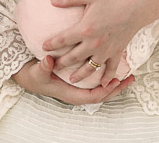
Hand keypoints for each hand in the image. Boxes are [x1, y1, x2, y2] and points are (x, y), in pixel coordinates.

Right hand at [11, 56, 133, 105]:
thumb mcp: (37, 71)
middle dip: (117, 88)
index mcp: (71, 94)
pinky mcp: (80, 82)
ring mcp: (80, 88)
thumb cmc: (34, 75)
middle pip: (102, 95)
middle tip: (130, 79)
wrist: (28, 76)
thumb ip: (43, 67)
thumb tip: (49, 61)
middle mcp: (78, 93)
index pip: (94, 96)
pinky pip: (98, 83)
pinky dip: (108, 78)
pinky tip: (116, 70)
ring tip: (129, 76)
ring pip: (102, 90)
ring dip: (116, 83)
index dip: (106, 90)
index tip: (115, 81)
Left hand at [42, 0, 139, 86]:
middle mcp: (94, 43)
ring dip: (80, 75)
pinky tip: (103, 84)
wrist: (138, 5)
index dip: (51, 44)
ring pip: (90, 67)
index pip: (62, 39)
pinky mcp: (117, 52)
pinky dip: (107, 78)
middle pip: (73, 57)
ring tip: (72, 80)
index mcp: (85, 29)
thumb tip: (52, 1)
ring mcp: (106, 50)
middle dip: (61, 63)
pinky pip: (111, 69)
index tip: (43, 47)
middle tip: (53, 67)